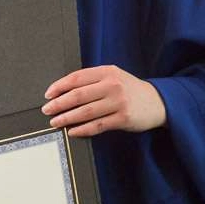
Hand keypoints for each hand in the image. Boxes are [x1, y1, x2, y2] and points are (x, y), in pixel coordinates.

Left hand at [40, 65, 166, 136]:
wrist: (158, 102)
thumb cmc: (130, 89)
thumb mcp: (114, 77)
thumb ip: (92, 81)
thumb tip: (63, 92)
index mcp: (107, 71)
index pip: (77, 77)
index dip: (59, 86)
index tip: (48, 94)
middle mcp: (112, 85)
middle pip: (78, 95)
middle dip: (59, 103)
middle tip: (46, 110)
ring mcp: (118, 102)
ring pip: (86, 111)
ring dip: (67, 118)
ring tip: (55, 122)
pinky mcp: (123, 118)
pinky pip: (98, 125)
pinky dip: (83, 129)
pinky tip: (72, 131)